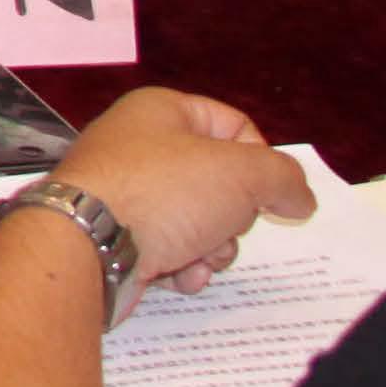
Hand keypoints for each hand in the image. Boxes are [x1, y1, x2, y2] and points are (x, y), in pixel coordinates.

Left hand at [47, 87, 315, 296]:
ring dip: (212, 247)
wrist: (86, 247)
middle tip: (224, 225)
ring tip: (198, 256)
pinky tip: (177, 274)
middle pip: (219, 181)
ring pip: (199, 220)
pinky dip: (182, 265)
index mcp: (161, 112)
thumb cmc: (163, 193)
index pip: (233, 125)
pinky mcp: (115, 235)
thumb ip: (283, 179)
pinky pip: (169, 249)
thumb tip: (299, 197)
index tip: (268, 193)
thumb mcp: (242, 173)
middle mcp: (138, 145)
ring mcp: (124, 192)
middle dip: (234, 215)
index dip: (260, 161)